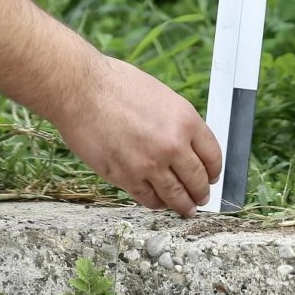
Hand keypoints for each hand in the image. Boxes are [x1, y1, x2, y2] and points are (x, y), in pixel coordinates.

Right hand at [54, 56, 222, 215]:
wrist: (81, 90)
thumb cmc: (115, 85)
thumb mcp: (160, 96)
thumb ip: (176, 122)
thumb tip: (185, 144)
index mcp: (185, 120)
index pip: (212, 155)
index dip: (214, 170)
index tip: (212, 176)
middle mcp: (173, 144)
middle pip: (197, 179)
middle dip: (201, 192)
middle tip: (201, 197)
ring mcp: (150, 164)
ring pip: (176, 196)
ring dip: (183, 205)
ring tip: (186, 209)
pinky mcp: (126, 177)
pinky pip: (148, 198)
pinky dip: (156, 203)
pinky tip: (158, 201)